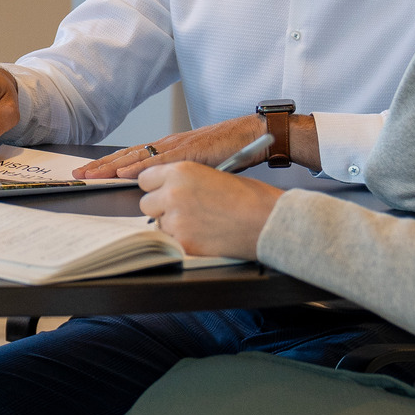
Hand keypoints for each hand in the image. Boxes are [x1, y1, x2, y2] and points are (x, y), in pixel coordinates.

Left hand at [75, 115, 269, 177]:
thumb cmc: (232, 151)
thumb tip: (169, 198)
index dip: (110, 165)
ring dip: (114, 167)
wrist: (255, 134)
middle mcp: (170, 144)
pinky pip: (162, 161)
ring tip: (93, 175)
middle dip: (102, 166)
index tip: (90, 173)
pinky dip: (142, 167)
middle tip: (78, 174)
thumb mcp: (200, 167)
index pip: (134, 156)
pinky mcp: (192, 152)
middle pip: (129, 155)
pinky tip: (126, 174)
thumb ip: (182, 178)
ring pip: (139, 157)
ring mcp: (179, 146)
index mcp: (171, 147)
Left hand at [139, 162, 282, 259]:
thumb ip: (187, 180)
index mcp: (180, 171)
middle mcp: (172, 193)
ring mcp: (176, 220)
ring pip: (159, 225)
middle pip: (146, 203)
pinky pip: (172, 242)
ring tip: (200, 224)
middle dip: (160, 208)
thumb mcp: (214, 174)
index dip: (155, 186)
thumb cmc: (250, 197)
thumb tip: (170, 189)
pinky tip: (204, 236)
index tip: (161, 191)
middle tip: (181, 210)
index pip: (146, 179)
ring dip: (172, 225)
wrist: (268, 221)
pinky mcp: (184, 243)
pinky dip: (184, 241)